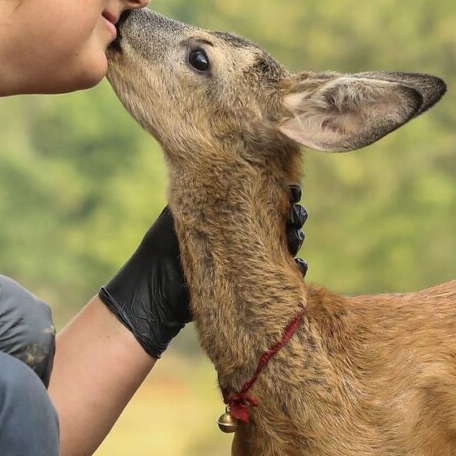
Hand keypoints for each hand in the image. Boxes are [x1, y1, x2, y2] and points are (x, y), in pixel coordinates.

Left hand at [100, 185, 309, 357]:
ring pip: (285, 245)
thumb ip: (201, 193)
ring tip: (295, 238)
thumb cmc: (162, 249)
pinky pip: (281, 274)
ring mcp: (250, 258)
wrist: (156, 293)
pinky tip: (299, 266)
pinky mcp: (254, 282)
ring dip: (295, 240)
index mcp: (228, 211)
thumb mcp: (178, 214)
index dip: (279, 191)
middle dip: (293, 216)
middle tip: (296, 216)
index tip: (291, 189)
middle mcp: (243, 233)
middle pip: (280, 219)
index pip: (261, 196)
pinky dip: (294, 270)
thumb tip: (220, 162)